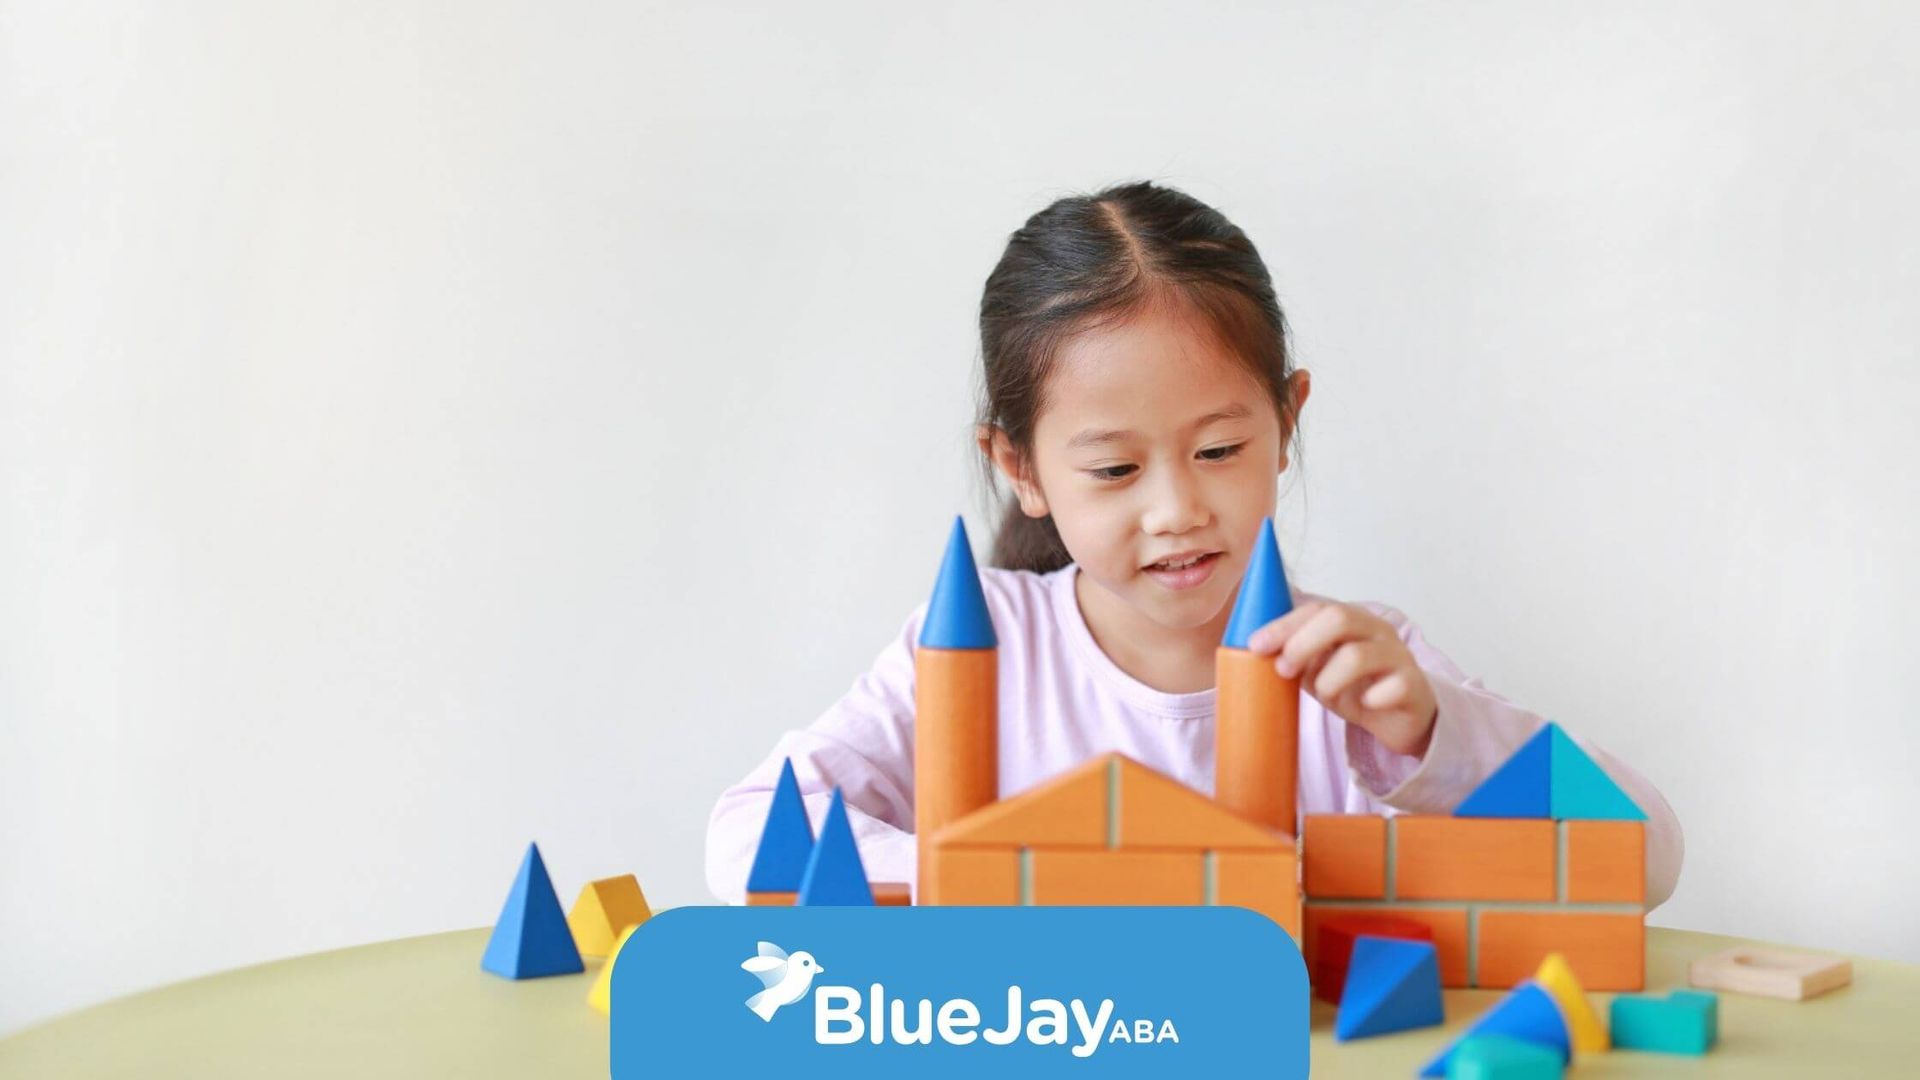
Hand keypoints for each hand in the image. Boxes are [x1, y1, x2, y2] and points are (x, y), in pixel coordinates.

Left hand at [1245, 599, 1437, 757]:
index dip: (1284, 625)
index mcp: (1353, 621)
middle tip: (1283, 670)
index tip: (1255, 645)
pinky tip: (1366, 703)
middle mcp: (1377, 631)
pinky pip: (1394, 686)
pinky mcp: (1414, 686)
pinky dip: (1373, 697)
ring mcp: (1399, 656)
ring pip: (1359, 656)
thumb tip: (1254, 651)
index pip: (1317, 609)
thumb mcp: (1318, 669)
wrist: (1400, 719)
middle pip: (1339, 619)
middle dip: (1302, 643)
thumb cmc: (1355, 688)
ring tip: (1324, 693)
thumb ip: (1294, 656)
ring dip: (1329, 678)